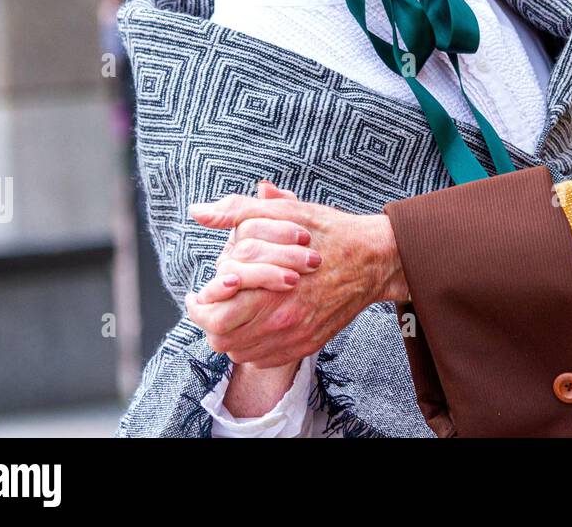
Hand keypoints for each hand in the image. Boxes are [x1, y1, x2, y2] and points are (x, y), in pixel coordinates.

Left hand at [184, 192, 407, 367]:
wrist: (374, 258)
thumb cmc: (329, 233)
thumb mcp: (285, 213)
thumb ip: (237, 211)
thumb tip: (199, 211)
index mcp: (270, 292)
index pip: (214, 316)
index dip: (199, 306)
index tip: (198, 294)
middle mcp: (281, 322)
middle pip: (222, 339)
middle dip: (211, 320)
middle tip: (212, 303)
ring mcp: (295, 338)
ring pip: (241, 353)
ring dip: (231, 334)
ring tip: (234, 311)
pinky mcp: (307, 344)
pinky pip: (265, 359)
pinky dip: (253, 345)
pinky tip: (257, 322)